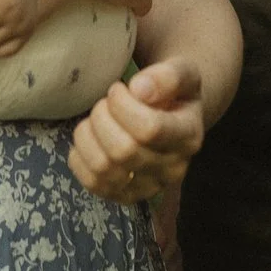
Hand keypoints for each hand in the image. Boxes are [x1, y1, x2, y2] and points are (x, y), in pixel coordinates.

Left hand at [70, 59, 204, 205]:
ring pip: (104, 168)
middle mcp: (173, 169)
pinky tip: (90, 138)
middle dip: (103, 117)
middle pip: (124, 150)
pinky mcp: (124, 197)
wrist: (172, 118)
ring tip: (97, 119)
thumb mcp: (182, 73)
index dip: (123, 105)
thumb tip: (140, 90)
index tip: (119, 89)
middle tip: (105, 102)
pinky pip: (92, 183)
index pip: (150, 129)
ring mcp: (148, 188)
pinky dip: (80, 157)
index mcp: (189, 137)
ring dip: (89, 136)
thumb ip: (167, 76)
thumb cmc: (174, 93)